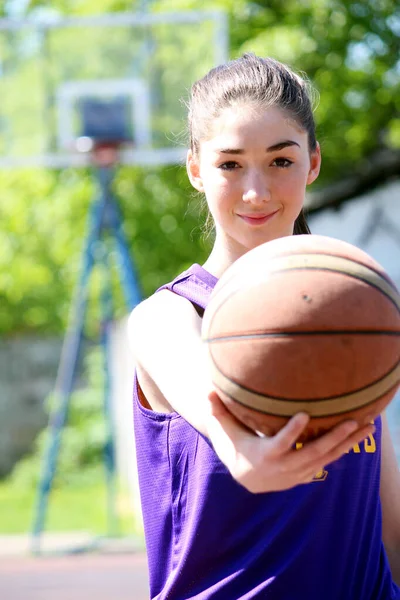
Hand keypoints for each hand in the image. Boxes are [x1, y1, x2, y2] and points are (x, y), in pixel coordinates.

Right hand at [205, 391, 374, 492]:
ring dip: (347, 444)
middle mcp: (284, 467)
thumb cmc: (235, 447)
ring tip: (367, 426)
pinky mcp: (307, 473)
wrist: (247, 479)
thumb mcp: (225, 432)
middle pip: (312, 453)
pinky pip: (328, 461)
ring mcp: (298, 472)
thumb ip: (218, 411)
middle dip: (333, 437)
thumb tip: (207, 390)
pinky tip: (359, 436)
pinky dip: (343, 449)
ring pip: (326, 458)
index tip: (304, 416)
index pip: (280, 442)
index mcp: (265, 455)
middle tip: (351, 421)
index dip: (292, 431)